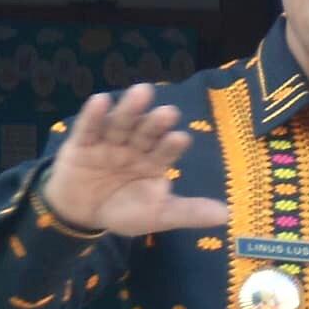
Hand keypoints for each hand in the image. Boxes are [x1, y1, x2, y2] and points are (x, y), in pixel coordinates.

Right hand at [38, 85, 220, 237]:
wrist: (81, 214)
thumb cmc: (123, 210)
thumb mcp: (157, 215)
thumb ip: (187, 212)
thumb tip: (226, 215)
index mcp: (154, 161)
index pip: (165, 151)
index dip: (172, 144)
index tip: (181, 138)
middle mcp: (134, 146)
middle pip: (145, 132)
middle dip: (155, 122)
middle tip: (168, 112)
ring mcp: (109, 142)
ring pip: (120, 124)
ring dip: (130, 110)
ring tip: (142, 92)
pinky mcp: (82, 143)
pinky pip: (89, 128)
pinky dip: (94, 116)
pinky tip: (101, 101)